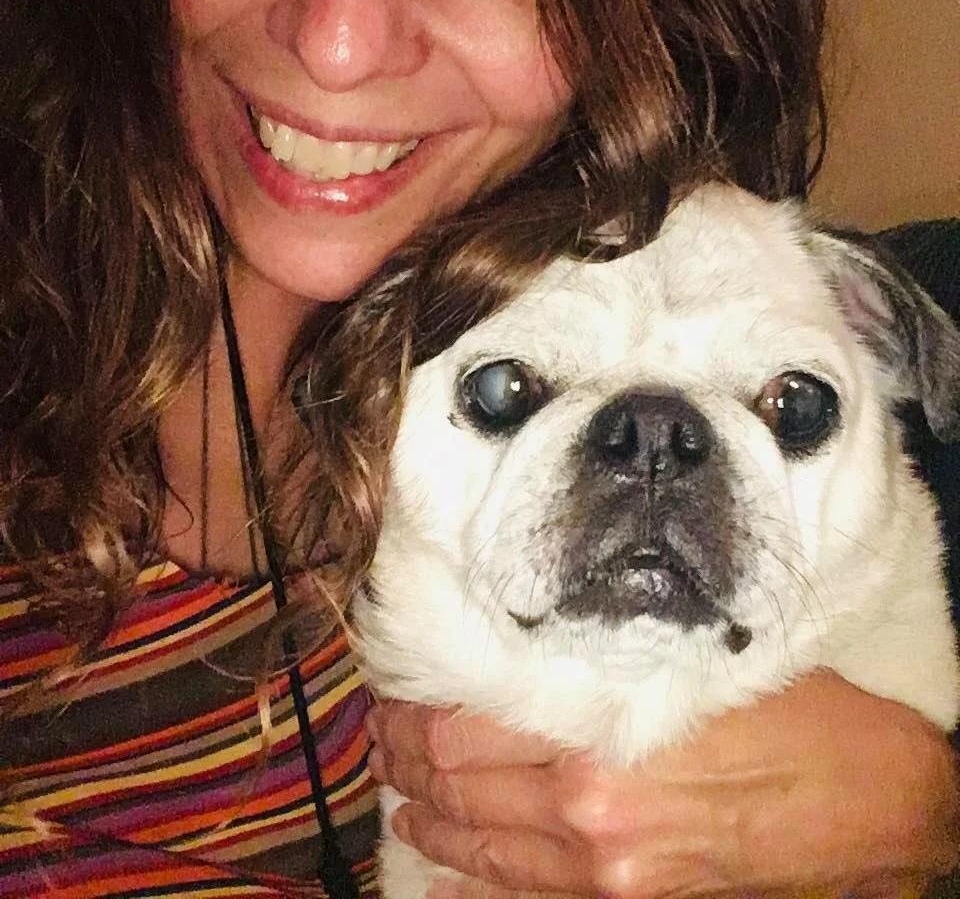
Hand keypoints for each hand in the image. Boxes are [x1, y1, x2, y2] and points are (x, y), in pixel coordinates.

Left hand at [365, 671, 958, 897]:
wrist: (885, 815)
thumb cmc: (806, 721)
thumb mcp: (700, 666)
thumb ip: (606, 670)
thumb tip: (524, 660)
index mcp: (604, 742)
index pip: (468, 726)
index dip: (417, 710)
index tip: (393, 688)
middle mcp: (592, 818)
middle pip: (462, 787)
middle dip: (408, 759)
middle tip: (380, 731)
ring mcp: (609, 878)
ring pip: (483, 851)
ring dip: (429, 819)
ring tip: (396, 788)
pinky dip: (475, 881)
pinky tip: (444, 866)